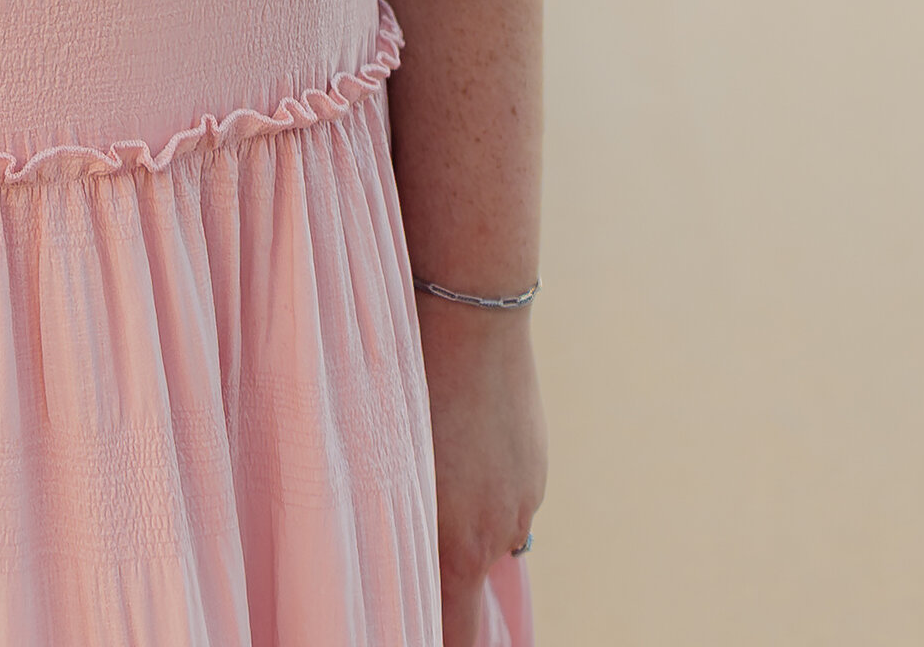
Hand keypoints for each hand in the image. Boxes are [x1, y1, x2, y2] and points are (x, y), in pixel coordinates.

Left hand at [419, 302, 544, 640]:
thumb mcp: (387, 462)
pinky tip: (459, 439)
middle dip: (449, 588)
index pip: (456, 635)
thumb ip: (401, 523)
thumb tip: (398, 555)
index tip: (421, 626)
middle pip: (471, 589)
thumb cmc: (406, 381)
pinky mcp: (536, 468)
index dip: (440, 637)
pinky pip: (505, 499)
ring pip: (488, 538)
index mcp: (454, 545)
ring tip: (433, 469)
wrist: (470, 311)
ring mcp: (523, 499)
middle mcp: (495, 534)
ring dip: (464, 526)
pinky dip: (483, 488)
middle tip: (424, 554)